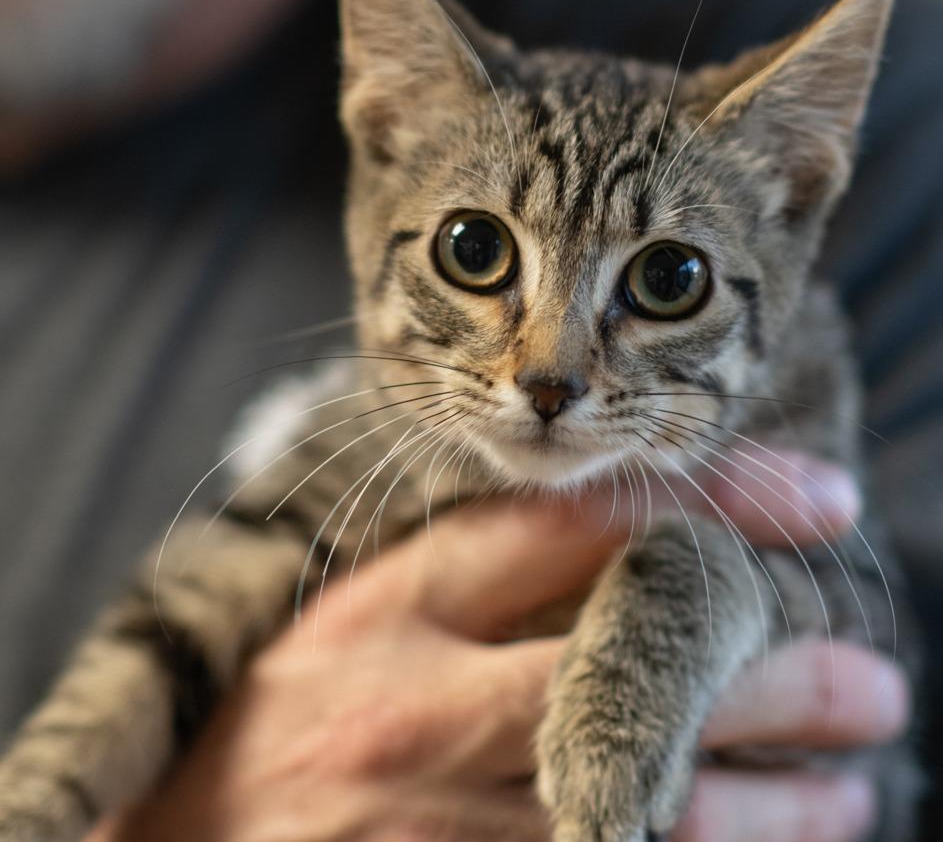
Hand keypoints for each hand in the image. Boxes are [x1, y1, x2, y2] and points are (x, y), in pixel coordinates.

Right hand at [89, 455, 906, 841]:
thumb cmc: (277, 716)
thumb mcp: (363, 613)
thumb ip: (480, 575)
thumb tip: (630, 547)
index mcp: (396, 606)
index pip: (577, 520)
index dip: (714, 499)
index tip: (825, 497)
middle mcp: (419, 709)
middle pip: (639, 669)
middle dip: (781, 676)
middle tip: (870, 679)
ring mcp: (434, 829)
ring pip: (654, 814)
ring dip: (776, 809)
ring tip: (849, 791)